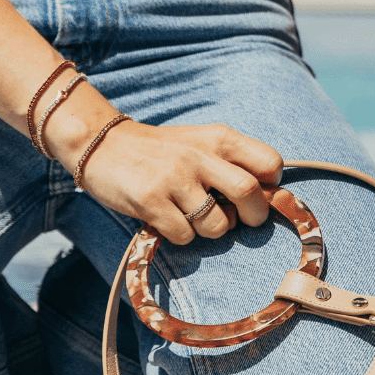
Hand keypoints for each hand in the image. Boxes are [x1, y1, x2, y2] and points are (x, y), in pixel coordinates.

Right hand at [45, 101, 283, 244]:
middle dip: (254, 215)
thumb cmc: (163, 150)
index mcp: (220, 137)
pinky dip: (182, 236)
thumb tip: (268, 196)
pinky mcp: (150, 201)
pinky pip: (185, 236)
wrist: (102, 143)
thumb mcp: (201, 142)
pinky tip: (169, 219)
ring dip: (212, 230)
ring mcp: (175, 178)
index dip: (271, 185)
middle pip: (250, 193)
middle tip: (242, 218)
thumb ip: (233, 161)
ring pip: (217, 225)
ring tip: (195, 216)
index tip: (258, 192)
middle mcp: (200, 155)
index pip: (270, 162)